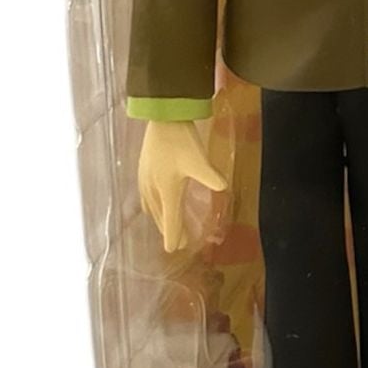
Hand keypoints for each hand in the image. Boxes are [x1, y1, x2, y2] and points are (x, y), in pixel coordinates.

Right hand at [138, 121, 227, 252]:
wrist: (162, 118)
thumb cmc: (181, 141)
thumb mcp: (198, 160)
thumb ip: (210, 176)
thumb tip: (223, 187)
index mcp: (166, 191)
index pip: (170, 220)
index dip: (174, 236)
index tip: (174, 250)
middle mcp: (153, 190)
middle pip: (160, 217)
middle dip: (169, 230)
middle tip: (179, 242)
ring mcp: (145, 180)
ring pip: (151, 208)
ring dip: (160, 219)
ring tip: (168, 227)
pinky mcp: (143, 171)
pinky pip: (146, 198)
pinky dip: (152, 207)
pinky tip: (154, 204)